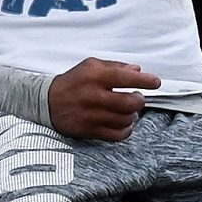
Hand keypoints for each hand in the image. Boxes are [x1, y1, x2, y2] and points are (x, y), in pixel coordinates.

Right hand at [46, 57, 160, 142]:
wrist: (46, 102)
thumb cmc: (73, 82)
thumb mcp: (90, 66)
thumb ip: (115, 66)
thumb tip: (138, 70)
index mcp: (94, 76)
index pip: (126, 78)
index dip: (145, 80)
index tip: (155, 82)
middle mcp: (92, 96)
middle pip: (129, 103)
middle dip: (139, 100)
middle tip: (138, 98)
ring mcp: (90, 115)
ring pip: (125, 120)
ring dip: (131, 115)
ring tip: (127, 110)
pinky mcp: (88, 131)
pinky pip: (116, 135)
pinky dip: (125, 130)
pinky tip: (123, 123)